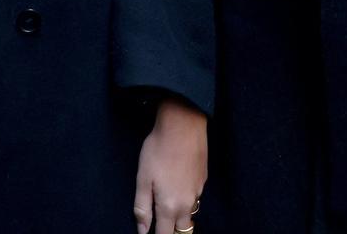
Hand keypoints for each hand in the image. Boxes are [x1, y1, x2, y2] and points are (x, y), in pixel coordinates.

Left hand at [133, 97, 205, 233]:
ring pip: (190, 214)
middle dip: (172, 231)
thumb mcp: (143, 178)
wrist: (183, 124)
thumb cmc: (158, 150)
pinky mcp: (203, 178)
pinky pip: (196, 197)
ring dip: (181, 216)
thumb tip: (142, 231)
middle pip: (182, 230)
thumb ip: (142, 207)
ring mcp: (198, 191)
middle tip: (162, 223)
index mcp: (169, 207)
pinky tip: (179, 184)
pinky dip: (187, 198)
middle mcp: (187, 204)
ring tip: (170, 208)